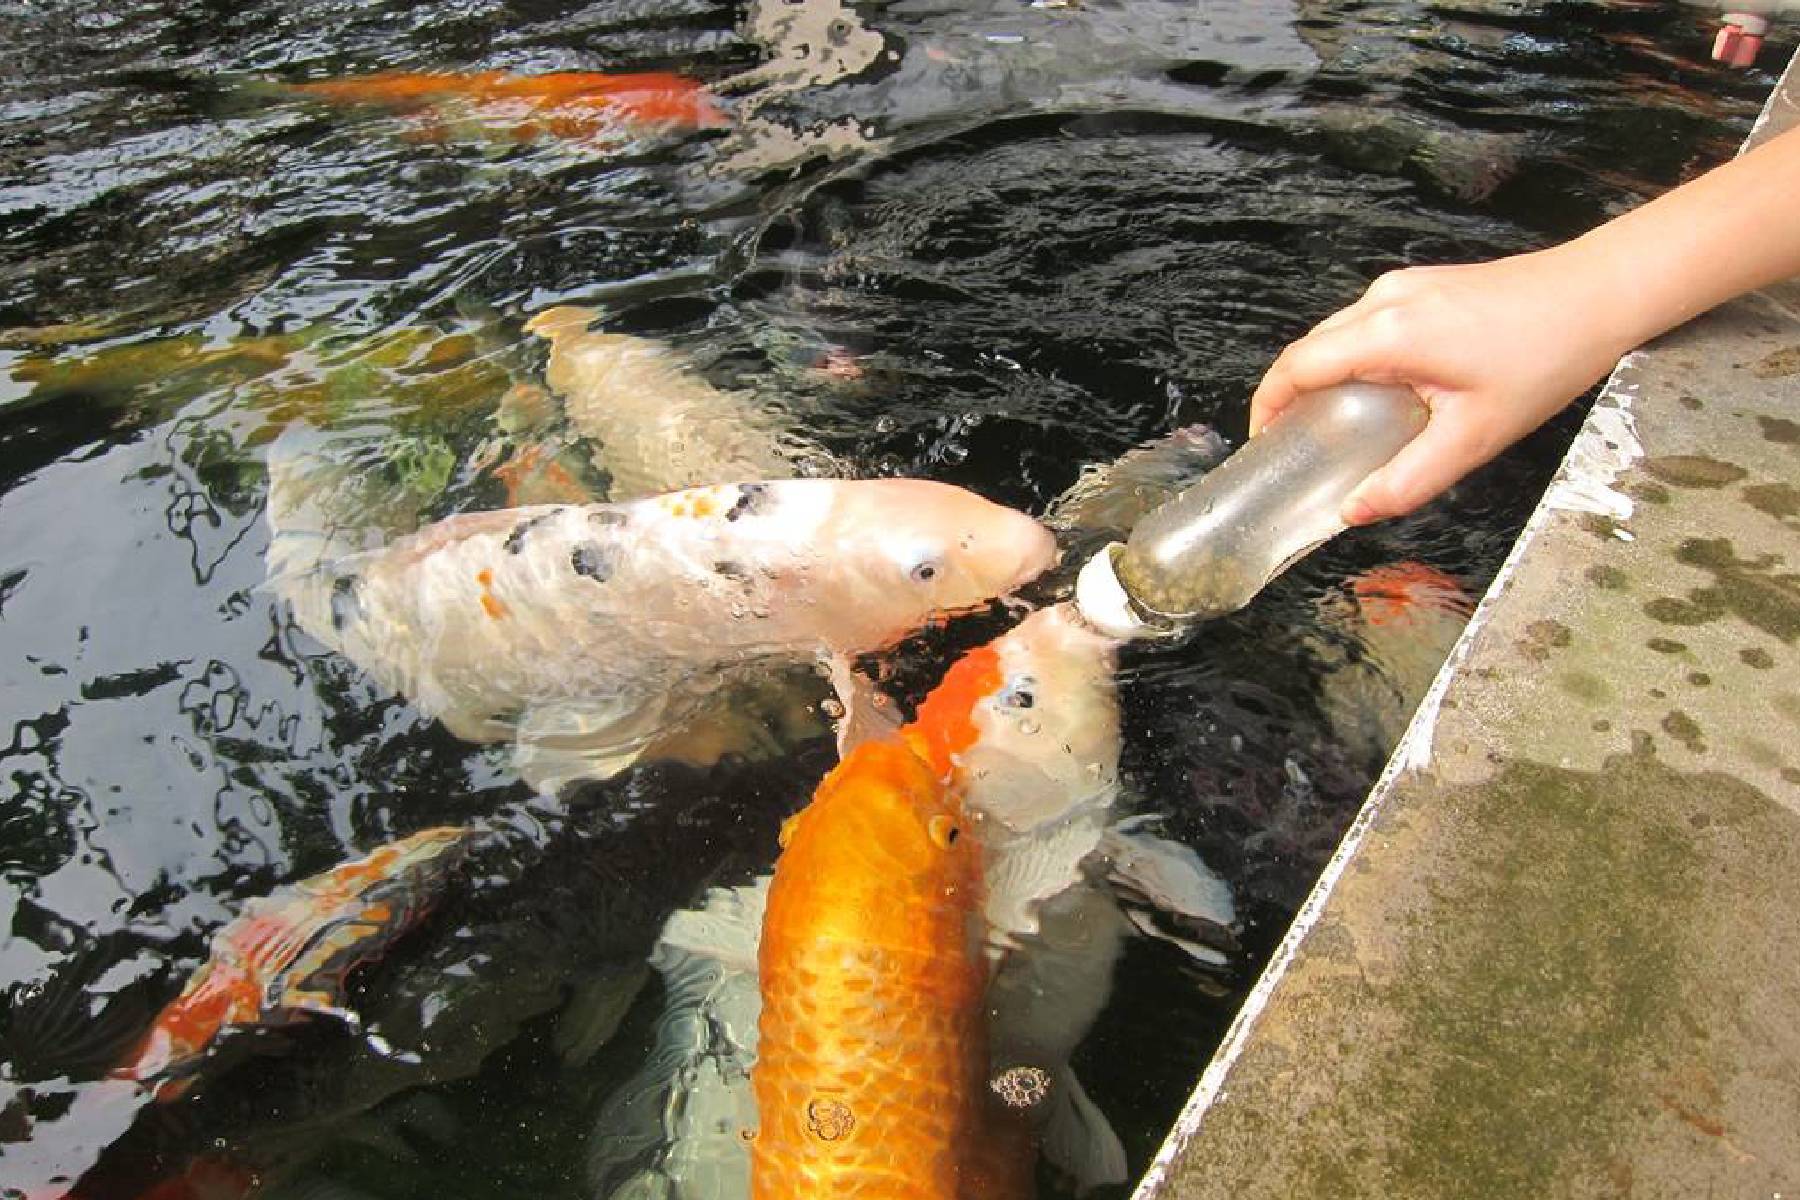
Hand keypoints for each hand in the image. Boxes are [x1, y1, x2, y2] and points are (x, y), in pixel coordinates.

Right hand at [1248, 247, 1633, 524]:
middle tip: (1297, 447)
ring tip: (1336, 426)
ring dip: (1325, 377)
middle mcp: (1385, 300)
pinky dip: (1355, 358)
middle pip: (1310, 349)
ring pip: (1337, 335)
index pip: (1296, 367)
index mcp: (1388, 334)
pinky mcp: (1424, 285)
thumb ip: (1408, 480)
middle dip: (1292, 396)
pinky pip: (1366, 324)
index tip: (1263, 444)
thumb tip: (1354, 511)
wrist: (1601, 294)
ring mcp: (1404, 286)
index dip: (1269, 407)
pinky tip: (1380, 394)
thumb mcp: (1475, 437)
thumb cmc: (1547, 357)